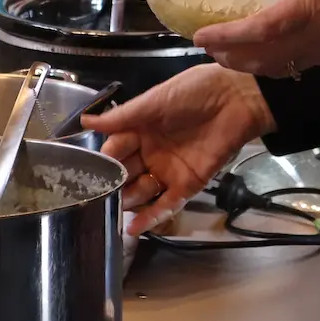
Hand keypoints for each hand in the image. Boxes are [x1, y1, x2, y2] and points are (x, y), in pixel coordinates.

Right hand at [85, 64, 275, 234]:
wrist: (235, 98)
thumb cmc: (194, 93)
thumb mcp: (155, 101)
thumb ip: (122, 117)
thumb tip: (86, 122)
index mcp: (140, 129)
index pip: (113, 149)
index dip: (100, 161)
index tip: (84, 175)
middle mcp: (150, 152)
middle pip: (124, 174)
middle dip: (111, 185)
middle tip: (95, 199)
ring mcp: (168, 170)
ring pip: (142, 191)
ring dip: (128, 202)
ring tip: (112, 212)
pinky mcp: (188, 184)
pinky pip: (167, 204)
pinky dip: (151, 217)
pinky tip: (133, 228)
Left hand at [193, 0, 319, 76]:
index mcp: (315, 6)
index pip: (257, 28)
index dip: (225, 35)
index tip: (200, 36)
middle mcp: (316, 36)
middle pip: (260, 55)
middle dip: (228, 54)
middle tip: (205, 44)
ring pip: (277, 63)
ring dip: (248, 60)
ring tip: (227, 50)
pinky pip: (297, 63)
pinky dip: (273, 61)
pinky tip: (270, 49)